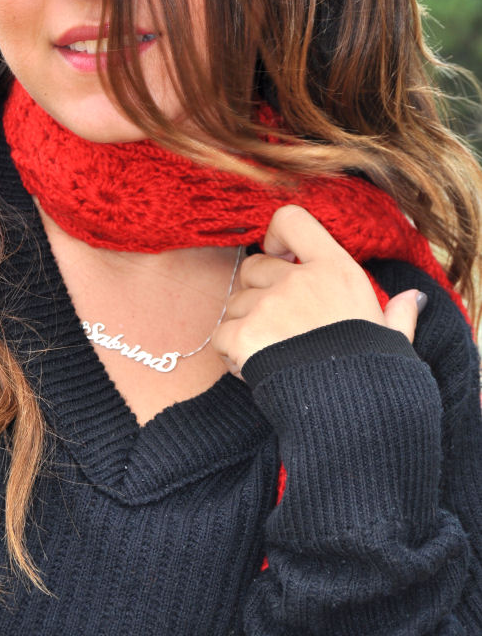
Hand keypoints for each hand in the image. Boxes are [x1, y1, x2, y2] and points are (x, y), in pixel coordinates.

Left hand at [211, 205, 421, 374]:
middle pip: (253, 266)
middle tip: (277, 326)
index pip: (291, 220)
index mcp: (336, 270)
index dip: (277, 236)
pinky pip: (222, 336)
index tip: (280, 255)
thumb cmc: (374, 376)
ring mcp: (269, 305)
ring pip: (234, 304)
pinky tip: (254, 372)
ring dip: (245, 327)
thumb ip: (398, 314)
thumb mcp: (393, 339)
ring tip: (272, 357)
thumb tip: (413, 299)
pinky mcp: (245, 334)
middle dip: (256, 292)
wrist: (353, 415)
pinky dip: (231, 355)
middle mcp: (299, 280)